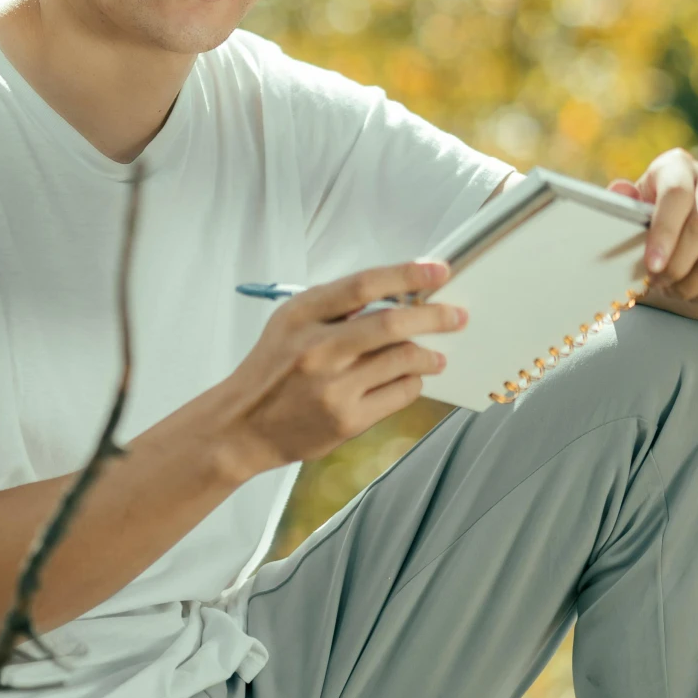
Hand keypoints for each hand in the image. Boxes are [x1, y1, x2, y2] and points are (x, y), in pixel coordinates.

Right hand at [214, 261, 465, 477]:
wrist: (241, 426)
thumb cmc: (271, 371)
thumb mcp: (290, 324)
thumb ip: (335, 308)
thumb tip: (395, 294)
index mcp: (302, 316)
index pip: (363, 285)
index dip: (406, 274)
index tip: (436, 270)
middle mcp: (317, 350)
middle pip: (391, 323)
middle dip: (434, 315)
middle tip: (455, 315)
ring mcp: (333, 387)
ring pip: (402, 360)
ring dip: (428, 354)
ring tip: (435, 355)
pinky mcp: (347, 420)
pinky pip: (399, 394)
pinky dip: (413, 382)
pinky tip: (411, 378)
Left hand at [611, 151, 697, 321]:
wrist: (682, 255)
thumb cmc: (649, 233)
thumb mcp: (629, 221)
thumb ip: (623, 207)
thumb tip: (621, 189)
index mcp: (677, 165)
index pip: (677, 193)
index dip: (664, 232)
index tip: (652, 266)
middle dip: (677, 264)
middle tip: (659, 283)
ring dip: (691, 282)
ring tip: (673, 289)